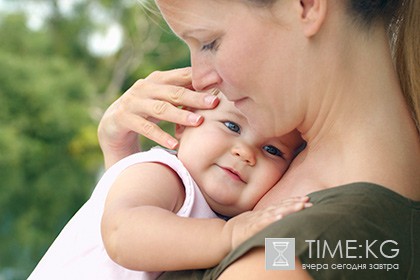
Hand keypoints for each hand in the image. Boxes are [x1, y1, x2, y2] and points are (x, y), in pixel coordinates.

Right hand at [98, 67, 218, 167]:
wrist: (113, 124)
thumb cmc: (146, 111)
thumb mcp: (163, 99)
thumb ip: (182, 92)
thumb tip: (214, 88)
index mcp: (157, 79)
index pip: (181, 76)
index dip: (200, 81)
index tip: (220, 86)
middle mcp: (144, 87)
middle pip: (173, 91)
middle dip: (195, 97)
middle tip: (214, 103)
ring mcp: (133, 102)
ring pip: (160, 108)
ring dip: (180, 115)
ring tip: (198, 121)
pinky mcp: (123, 118)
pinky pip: (144, 128)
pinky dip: (160, 136)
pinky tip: (173, 144)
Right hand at [223, 197, 311, 249]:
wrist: (226, 235)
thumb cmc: (244, 230)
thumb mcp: (259, 223)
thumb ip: (270, 220)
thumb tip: (285, 218)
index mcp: (266, 214)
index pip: (282, 205)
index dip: (294, 201)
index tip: (308, 200)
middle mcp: (263, 215)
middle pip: (281, 207)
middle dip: (295, 204)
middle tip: (308, 201)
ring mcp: (257, 221)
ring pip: (274, 213)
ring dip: (287, 209)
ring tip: (299, 206)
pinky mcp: (250, 229)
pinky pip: (261, 224)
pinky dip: (270, 220)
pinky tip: (279, 218)